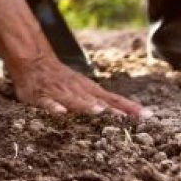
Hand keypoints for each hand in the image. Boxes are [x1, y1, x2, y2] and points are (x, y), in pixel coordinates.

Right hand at [9, 52, 145, 117]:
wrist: (33, 60)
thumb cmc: (61, 79)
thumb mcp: (84, 87)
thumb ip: (101, 100)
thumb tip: (127, 113)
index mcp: (89, 90)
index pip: (114, 99)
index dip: (130, 108)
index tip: (148, 116)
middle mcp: (77, 90)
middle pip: (97, 101)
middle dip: (112, 111)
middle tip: (128, 120)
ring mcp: (59, 92)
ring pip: (74, 99)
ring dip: (86, 105)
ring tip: (99, 112)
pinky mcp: (40, 96)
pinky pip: (47, 102)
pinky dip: (53, 107)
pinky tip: (61, 113)